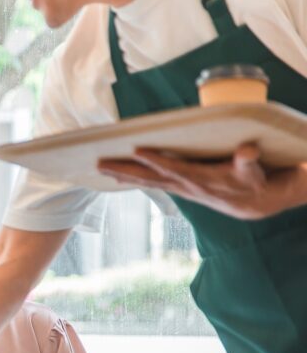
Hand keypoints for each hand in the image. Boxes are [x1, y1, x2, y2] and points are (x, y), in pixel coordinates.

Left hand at [97, 143, 306, 219]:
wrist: (254, 202)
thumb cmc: (253, 180)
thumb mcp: (254, 170)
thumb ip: (248, 161)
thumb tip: (247, 151)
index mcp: (200, 179)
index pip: (174, 168)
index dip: (156, 160)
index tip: (137, 150)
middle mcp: (184, 185)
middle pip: (149, 177)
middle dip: (124, 170)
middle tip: (99, 163)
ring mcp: (179, 188)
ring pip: (146, 181)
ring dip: (122, 175)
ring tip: (100, 168)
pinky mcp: (179, 187)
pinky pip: (151, 183)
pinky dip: (133, 179)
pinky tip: (118, 176)